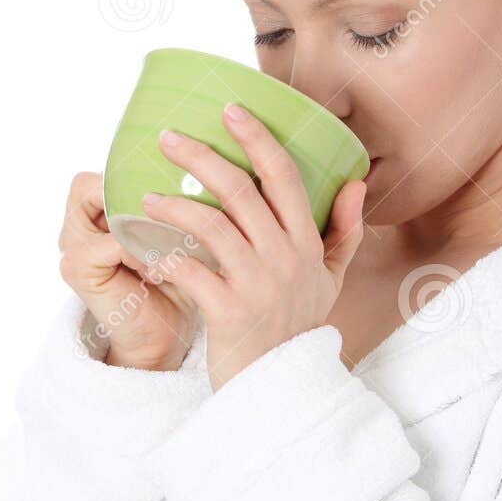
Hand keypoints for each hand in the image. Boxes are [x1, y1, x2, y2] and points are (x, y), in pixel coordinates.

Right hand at [58, 172, 199, 369]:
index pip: (105, 171)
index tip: (179, 198)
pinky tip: (159, 269)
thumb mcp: (180, 232)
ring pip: (103, 208)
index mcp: (97, 212)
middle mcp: (77, 225)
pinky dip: (141, 250)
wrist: (166, 338)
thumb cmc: (177, 283)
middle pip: (92, 183)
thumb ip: (179, 199)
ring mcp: (72, 246)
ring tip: (168, 247)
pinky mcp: (78, 268)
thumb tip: (212, 159)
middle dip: (135, 201)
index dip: (137, 178)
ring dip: (142, 225)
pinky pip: (112, 241)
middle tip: (171, 221)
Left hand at [141, 104, 367, 390]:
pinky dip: (164, 256)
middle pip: (241, 190)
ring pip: (211, 225)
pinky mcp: (230, 313)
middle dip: (200, 157)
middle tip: (167, 138)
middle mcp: (286, 259)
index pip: (284, 176)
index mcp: (307, 244)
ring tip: (147, 198)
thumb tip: (357, 183)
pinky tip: (144, 248)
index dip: (257, 138)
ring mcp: (258, 286)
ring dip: (174, 205)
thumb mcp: (330, 281)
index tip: (229, 110)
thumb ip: (344, 232)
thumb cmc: (298, 329)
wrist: (281, 390)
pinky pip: (190, 271)